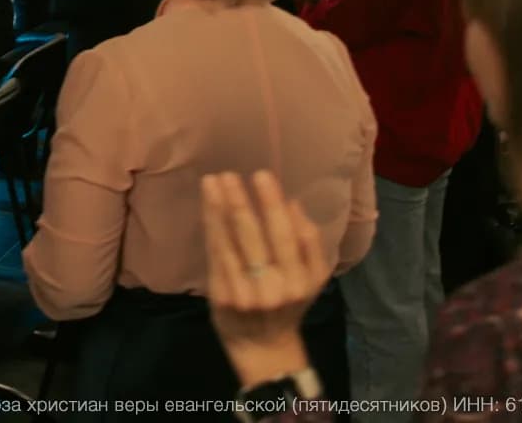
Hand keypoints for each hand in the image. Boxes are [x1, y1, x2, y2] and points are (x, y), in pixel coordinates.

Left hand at [201, 170, 326, 389]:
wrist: (263, 347)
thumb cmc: (288, 303)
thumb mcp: (312, 278)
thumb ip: (308, 243)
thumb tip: (293, 204)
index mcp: (301, 280)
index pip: (286, 235)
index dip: (272, 205)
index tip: (262, 176)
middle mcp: (274, 288)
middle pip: (254, 237)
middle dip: (240, 202)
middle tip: (230, 175)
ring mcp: (246, 293)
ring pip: (230, 243)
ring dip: (219, 209)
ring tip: (213, 182)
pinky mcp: (223, 297)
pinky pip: (216, 255)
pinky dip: (211, 227)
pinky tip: (209, 206)